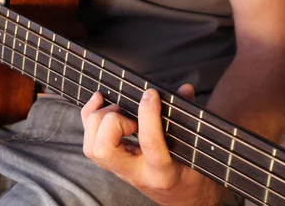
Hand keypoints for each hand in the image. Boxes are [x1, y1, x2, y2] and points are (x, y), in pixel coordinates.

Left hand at [81, 84, 223, 205]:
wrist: (182, 199)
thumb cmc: (191, 175)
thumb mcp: (195, 150)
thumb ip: (189, 118)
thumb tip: (185, 90)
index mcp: (162, 172)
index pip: (149, 143)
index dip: (148, 114)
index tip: (151, 94)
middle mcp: (135, 173)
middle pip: (105, 149)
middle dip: (113, 121)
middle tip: (130, 113)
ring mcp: (119, 171)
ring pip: (91, 148)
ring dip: (99, 120)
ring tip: (118, 109)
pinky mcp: (110, 166)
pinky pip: (89, 143)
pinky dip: (89, 118)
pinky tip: (100, 102)